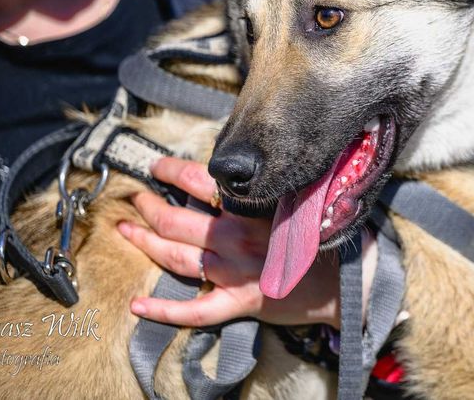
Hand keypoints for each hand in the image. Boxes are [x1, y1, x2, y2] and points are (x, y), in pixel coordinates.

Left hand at [117, 157, 377, 327]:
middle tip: (135, 198)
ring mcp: (234, 274)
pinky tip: (136, 304)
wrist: (347, 281)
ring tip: (125, 230)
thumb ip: (269, 183)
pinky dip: (163, 311)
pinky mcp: (238, 303)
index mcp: (250, 209)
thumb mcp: (299, 198)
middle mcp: (236, 239)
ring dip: (144, 242)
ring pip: (175, 257)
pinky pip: (194, 312)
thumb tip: (245, 162)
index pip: (199, 182)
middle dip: (148, 207)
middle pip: (176, 221)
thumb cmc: (325, 234)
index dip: (171, 171)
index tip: (156, 167)